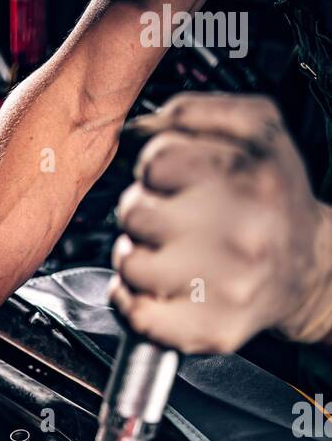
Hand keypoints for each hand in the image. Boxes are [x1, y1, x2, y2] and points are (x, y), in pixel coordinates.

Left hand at [109, 93, 331, 354]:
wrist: (309, 268)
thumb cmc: (273, 199)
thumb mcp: (258, 132)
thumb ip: (197, 113)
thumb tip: (144, 125)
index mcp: (248, 176)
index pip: (156, 162)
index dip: (154, 170)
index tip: (170, 181)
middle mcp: (240, 232)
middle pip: (136, 212)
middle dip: (142, 212)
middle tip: (167, 219)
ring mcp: (225, 286)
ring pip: (131, 264)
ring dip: (135, 256)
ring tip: (163, 252)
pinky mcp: (209, 328)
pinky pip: (138, 314)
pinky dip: (131, 300)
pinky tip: (152, 285)